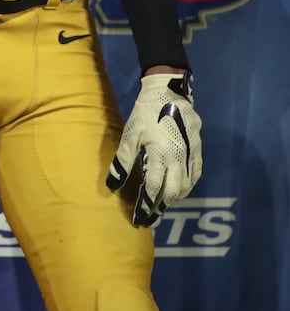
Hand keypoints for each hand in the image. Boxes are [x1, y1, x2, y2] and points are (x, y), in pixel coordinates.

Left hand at [106, 72, 202, 226]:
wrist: (170, 92)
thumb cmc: (146, 112)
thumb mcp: (130, 134)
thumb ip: (122, 160)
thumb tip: (112, 185)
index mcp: (161, 156)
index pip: (153, 189)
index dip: (145, 206)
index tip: (139, 218)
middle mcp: (179, 160)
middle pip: (172, 193)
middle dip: (160, 207)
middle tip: (150, 216)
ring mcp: (191, 155)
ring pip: (186, 186)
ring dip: (174, 198)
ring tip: (161, 205)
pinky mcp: (198, 150)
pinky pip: (195, 175)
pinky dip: (187, 186)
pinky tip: (179, 189)